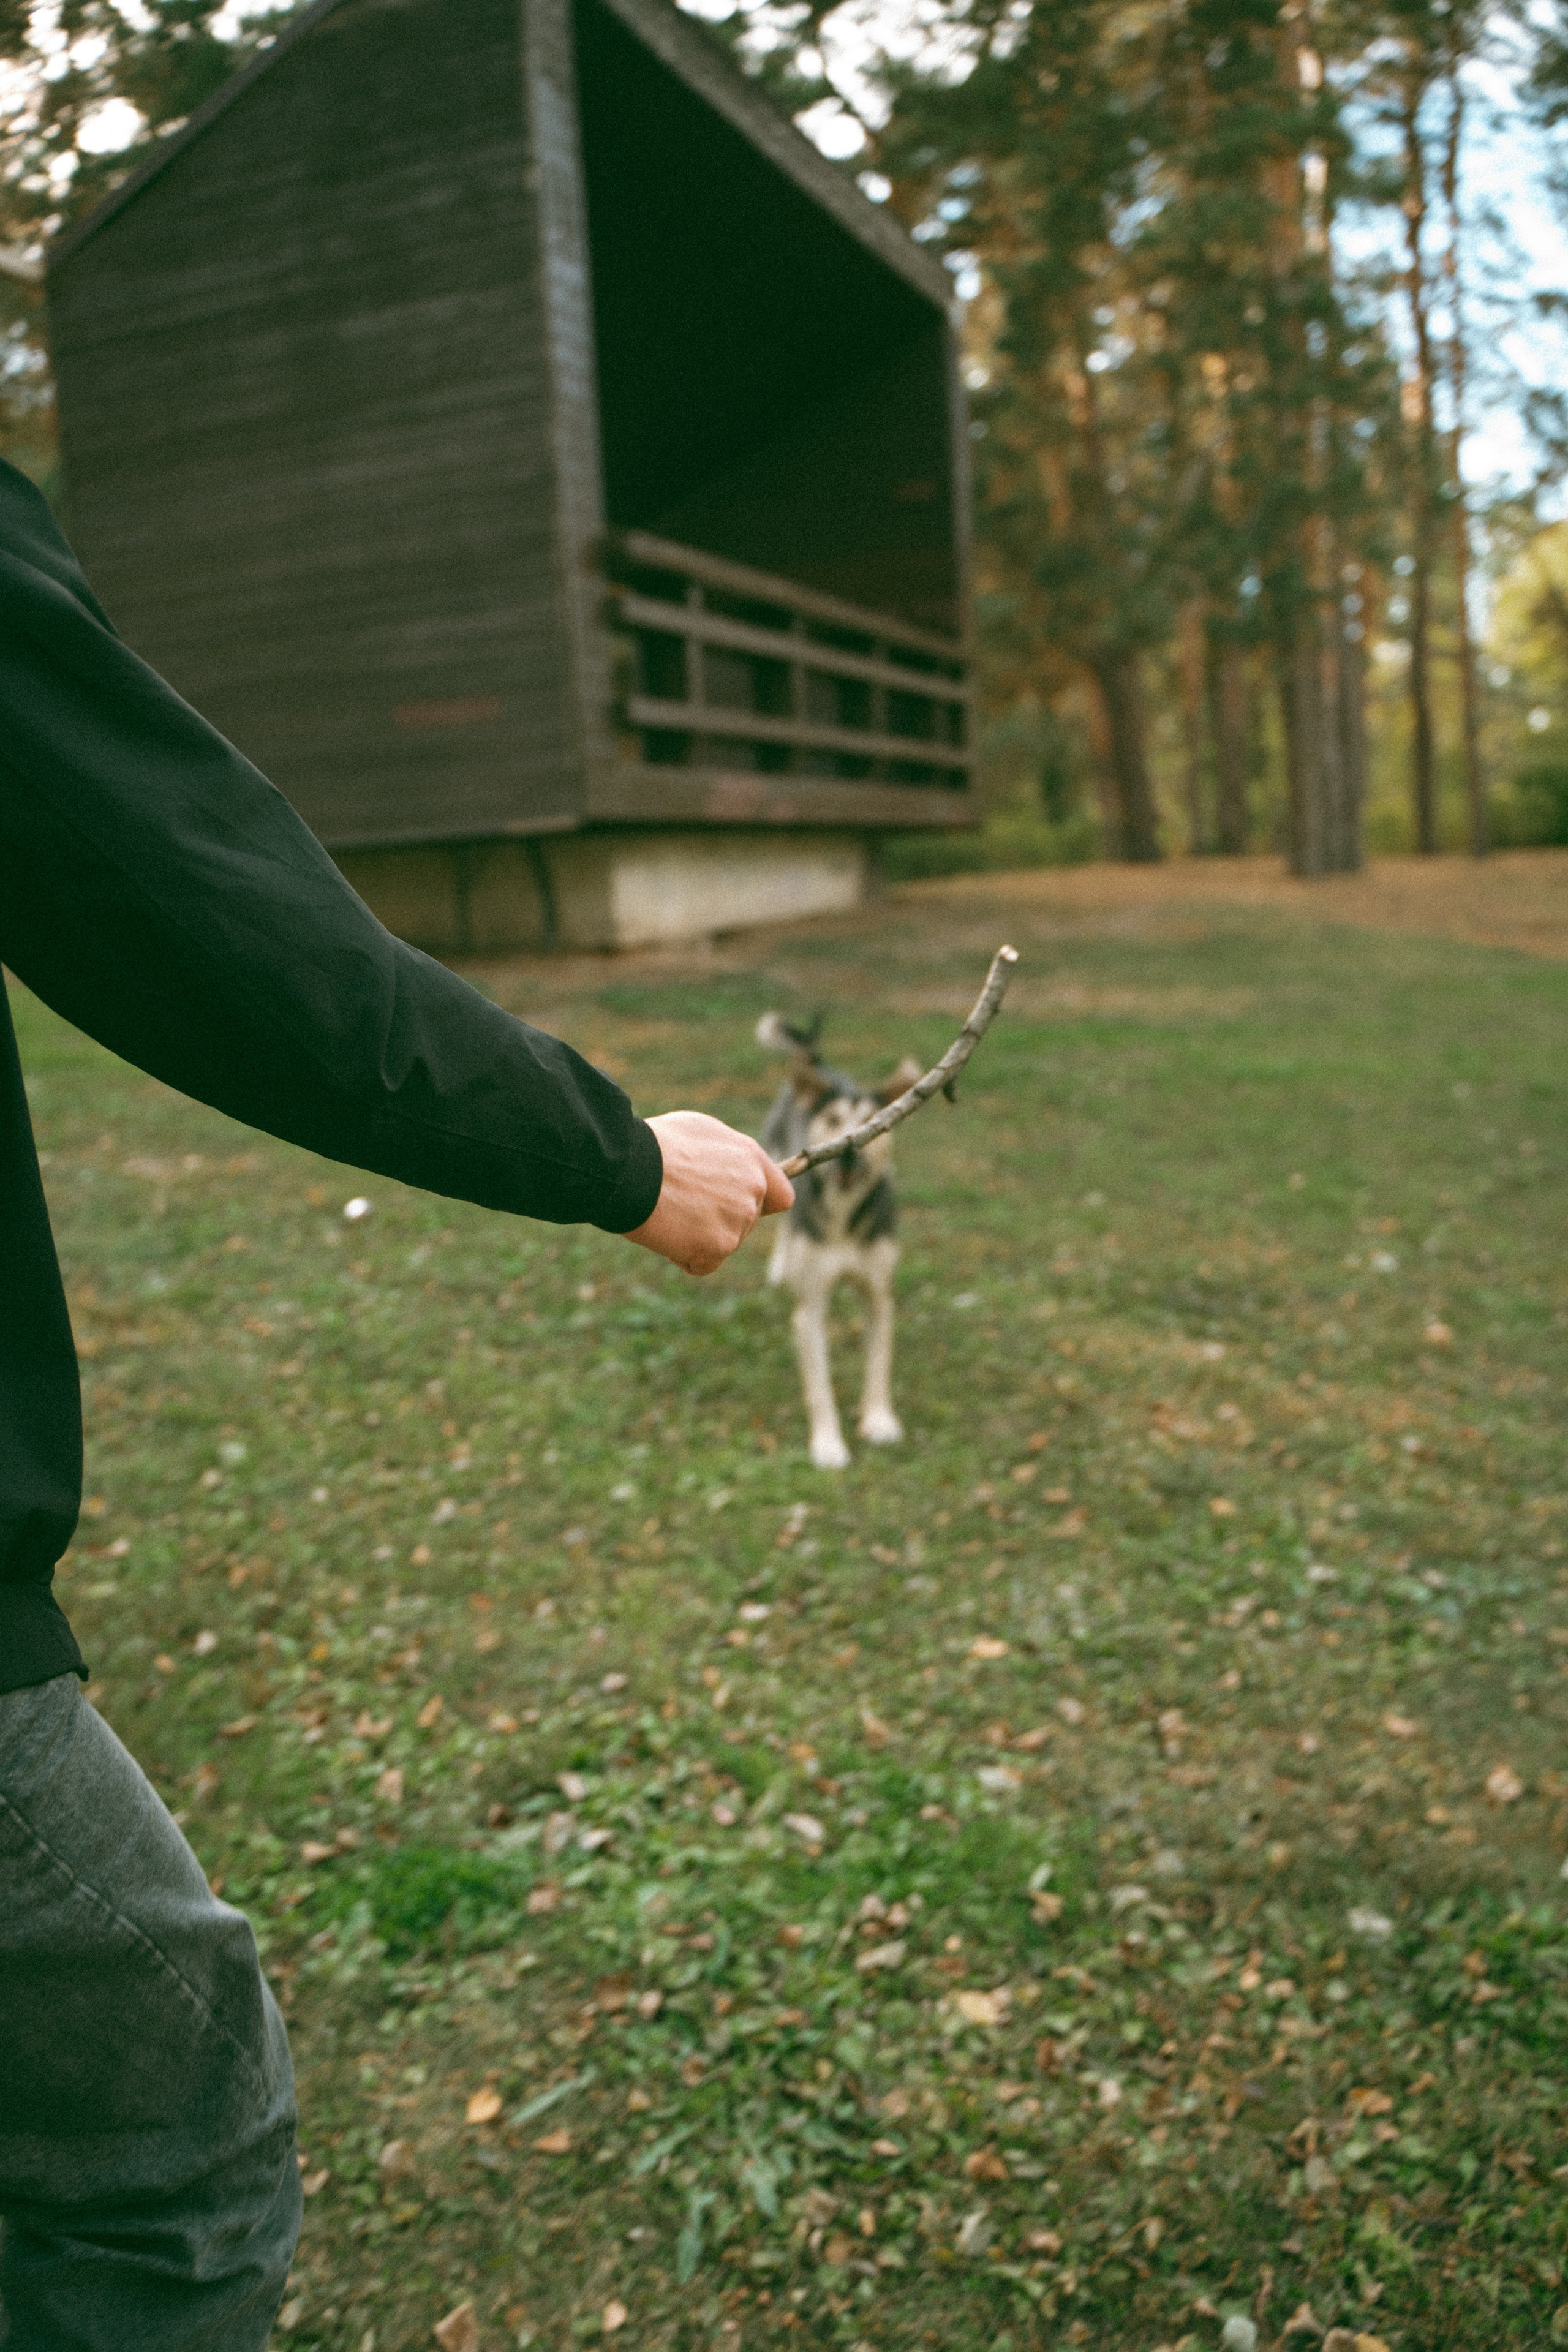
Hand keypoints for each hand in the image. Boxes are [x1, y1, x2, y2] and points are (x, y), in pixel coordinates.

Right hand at [623, 1111, 793, 1276]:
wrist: (630, 1169)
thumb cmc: (655, 1146)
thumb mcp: (699, 1132)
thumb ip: (726, 1156)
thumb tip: (728, 1170)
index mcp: (751, 1159)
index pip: (781, 1196)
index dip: (762, 1204)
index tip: (739, 1207)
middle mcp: (753, 1190)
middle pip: (746, 1222)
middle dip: (718, 1219)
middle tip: (681, 1203)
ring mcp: (739, 1221)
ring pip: (723, 1243)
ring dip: (698, 1237)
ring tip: (668, 1212)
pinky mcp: (720, 1247)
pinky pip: (703, 1264)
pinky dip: (683, 1256)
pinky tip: (665, 1233)